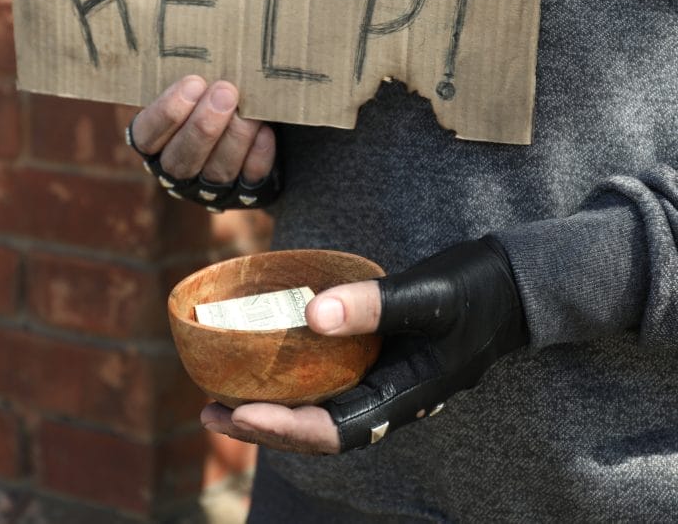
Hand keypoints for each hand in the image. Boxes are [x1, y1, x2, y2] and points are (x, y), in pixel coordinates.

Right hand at [127, 75, 279, 210]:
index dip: (167, 113)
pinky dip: (258, 156)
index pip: (147, 135)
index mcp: (154, 143)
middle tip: (226, 91)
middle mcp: (176, 171)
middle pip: (181, 159)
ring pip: (217, 172)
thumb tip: (206, 42)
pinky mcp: (243, 194)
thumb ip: (194, 79)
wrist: (248, 118)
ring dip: (235, 138)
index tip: (192, 83)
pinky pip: (249, 180)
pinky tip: (265, 131)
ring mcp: (209, 188)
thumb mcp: (195, 86)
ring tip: (249, 110)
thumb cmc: (212, 95)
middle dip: (204, 125)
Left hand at [202, 236, 528, 452]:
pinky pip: (326, 386)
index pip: (334, 432)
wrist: (511, 288)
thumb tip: (313, 317)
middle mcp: (387, 402)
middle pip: (317, 433)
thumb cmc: (474, 291)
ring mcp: (381, 387)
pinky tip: (262, 366)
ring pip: (318, 413)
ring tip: (219, 400)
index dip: (283, 429)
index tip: (237, 412)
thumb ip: (376, 306)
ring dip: (271, 410)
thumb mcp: (427, 294)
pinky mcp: (375, 366)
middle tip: (210, 414)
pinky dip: (291, 384)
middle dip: (263, 428)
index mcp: (402, 397)